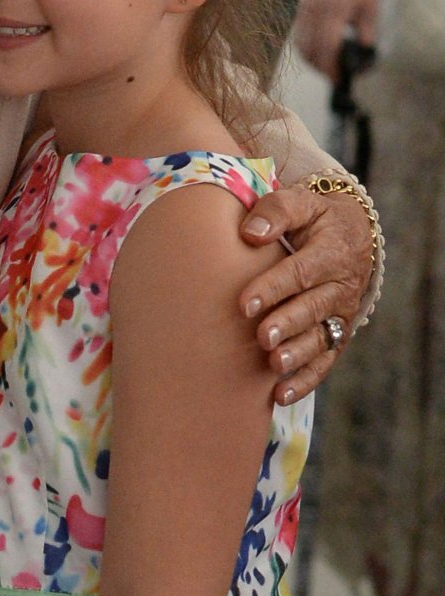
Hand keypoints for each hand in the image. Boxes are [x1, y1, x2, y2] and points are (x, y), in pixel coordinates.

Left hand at [235, 183, 370, 403]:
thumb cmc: (314, 215)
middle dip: (286, 324)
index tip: (244, 303)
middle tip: (261, 337)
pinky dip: (306, 379)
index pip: (301, 271)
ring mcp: (341, 313)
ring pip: (321, 338)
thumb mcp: (301, 201)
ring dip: (298, 354)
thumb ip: (276, 211)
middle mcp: (341, 285)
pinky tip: (280, 395)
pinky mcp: (338, 333)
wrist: (351, 230)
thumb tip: (250, 234)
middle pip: (312, 308)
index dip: (273, 288)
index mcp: (331, 251)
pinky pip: (326, 361)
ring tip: (274, 365)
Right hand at [294, 0, 379, 79]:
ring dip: (312, 61)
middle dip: (321, 68)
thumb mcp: (372, 9)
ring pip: (300, 45)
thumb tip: (362, 57)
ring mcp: (304, 10)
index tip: (340, 80)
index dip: (331, 66)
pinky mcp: (301, 10)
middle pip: (309, 48)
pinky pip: (299, 37)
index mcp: (334, 8)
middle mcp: (314, 10)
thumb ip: (367, 34)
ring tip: (328, 69)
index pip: (326, 45)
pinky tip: (320, 56)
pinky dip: (307, 50)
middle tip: (336, 78)